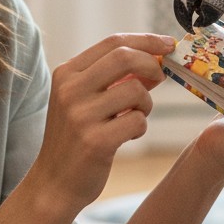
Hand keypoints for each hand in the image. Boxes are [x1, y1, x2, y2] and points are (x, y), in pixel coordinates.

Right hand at [27, 33, 176, 214]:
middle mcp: (70, 90)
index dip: (146, 40)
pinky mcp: (94, 142)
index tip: (169, 44)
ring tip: (133, 117)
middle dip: (152, 64)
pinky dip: (140, 127)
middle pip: (125, 57)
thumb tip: (155, 59)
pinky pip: (138, 121)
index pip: (113, 42)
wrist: (54, 183)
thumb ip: (115, 77)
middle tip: (160, 77)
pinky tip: (126, 136)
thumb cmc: (77, 136)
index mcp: (67, 73)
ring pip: (136, 91)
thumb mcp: (86, 99)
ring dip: (146, 104)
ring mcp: (80, 116)